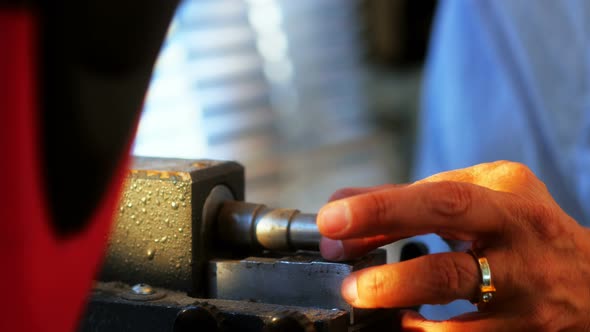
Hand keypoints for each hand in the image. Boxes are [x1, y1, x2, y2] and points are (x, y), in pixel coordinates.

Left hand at [317, 161, 589, 330]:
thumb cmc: (520, 227)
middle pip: (450, 253)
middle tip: (337, 263)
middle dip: (385, 255)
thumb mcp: (479, 195)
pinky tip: (403, 322)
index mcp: (505, 199)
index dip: (382, 208)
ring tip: (359, 295)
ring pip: (456, 305)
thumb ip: (410, 198)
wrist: (589, 279)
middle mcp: (518, 243)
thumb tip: (340, 206)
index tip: (332, 218)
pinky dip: (425, 331)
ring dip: (399, 298)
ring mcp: (524, 295)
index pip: (439, 198)